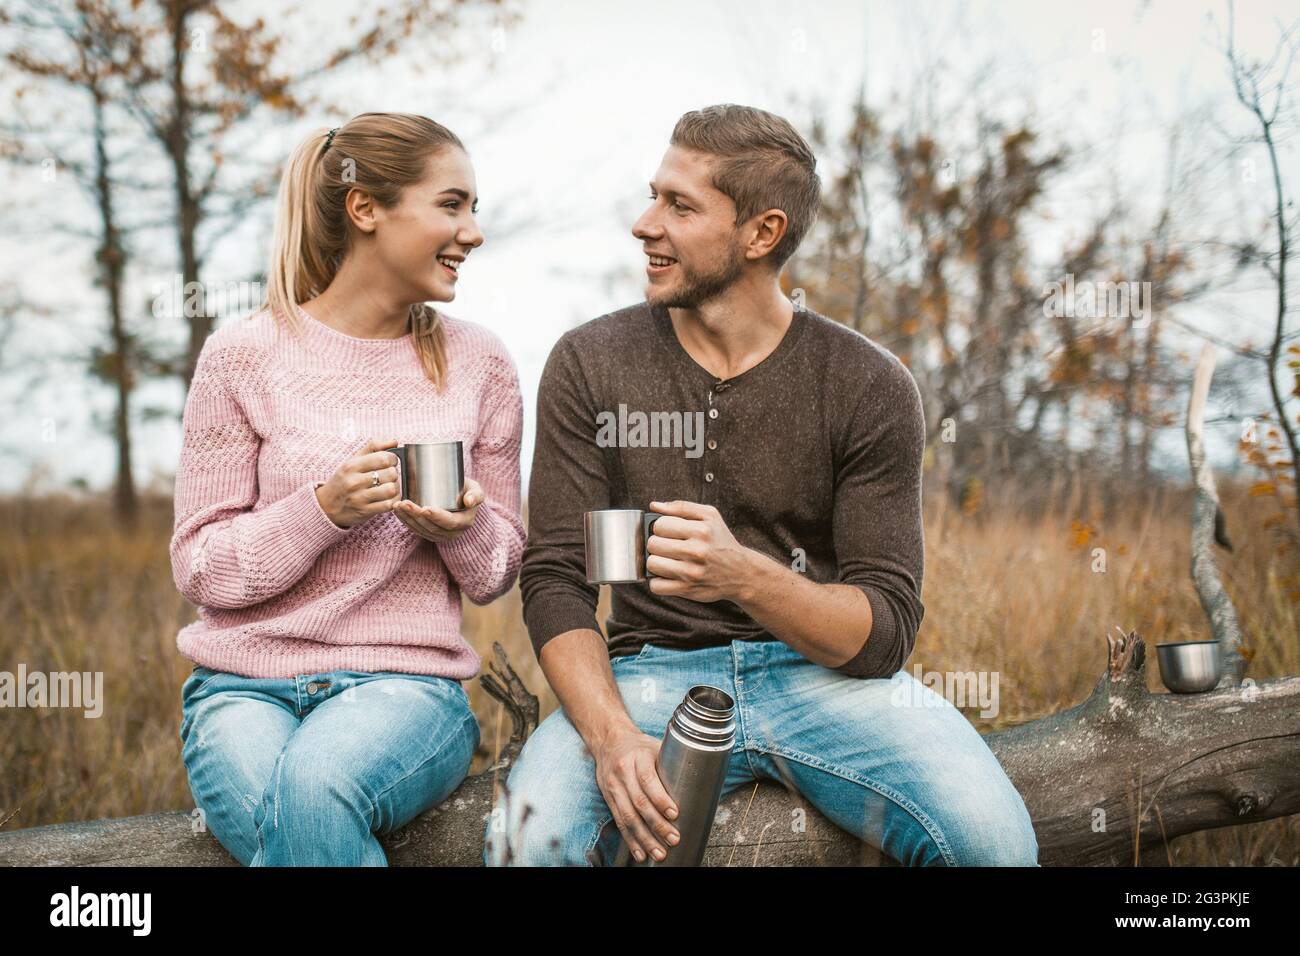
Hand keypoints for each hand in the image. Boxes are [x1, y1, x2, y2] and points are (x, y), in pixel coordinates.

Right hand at [314, 438, 402, 528]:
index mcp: (352, 466)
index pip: (384, 458)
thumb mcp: (352, 461)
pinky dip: (393, 501)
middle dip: (394, 474)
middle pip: (390, 473)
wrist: (326, 506)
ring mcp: (359, 498)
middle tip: (389, 476)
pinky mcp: (364, 512)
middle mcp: (354, 481)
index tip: (390, 462)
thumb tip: (395, 442)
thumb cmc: (343, 480)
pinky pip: (388, 505)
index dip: (392, 459)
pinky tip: (388, 498)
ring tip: (389, 487)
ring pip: (391, 489)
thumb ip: (373, 448)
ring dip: (395, 488)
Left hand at [392, 477, 483, 543]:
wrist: (461, 500)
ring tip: (398, 505)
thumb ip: (476, 494)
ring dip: (408, 518)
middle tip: (405, 503)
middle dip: (416, 516)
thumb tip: (469, 501)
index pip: (449, 522)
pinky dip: (404, 520)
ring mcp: (439, 535)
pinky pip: (415, 530)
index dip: (437, 517)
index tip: (425, 507)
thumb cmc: (467, 491)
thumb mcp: (475, 490)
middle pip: (431, 527)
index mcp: (464, 522)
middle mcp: (452, 533)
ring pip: (421, 530)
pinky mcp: (428, 534)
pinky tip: (397, 511)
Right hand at [591, 726, 679, 862]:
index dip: (661, 799)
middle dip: (657, 824)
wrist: (609, 741)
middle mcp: (623, 771)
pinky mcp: (608, 798)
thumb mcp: (655, 746)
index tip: (675, 814)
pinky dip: (630, 839)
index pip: (648, 779)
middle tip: (673, 839)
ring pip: (627, 816)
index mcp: (638, 756)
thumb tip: (704, 778)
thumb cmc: (641, 746)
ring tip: (659, 853)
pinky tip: (640, 852)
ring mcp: (613, 786)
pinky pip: (619, 821)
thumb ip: (673, 761)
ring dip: (644, 838)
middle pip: (639, 802)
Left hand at [645, 499, 755, 602]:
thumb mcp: (710, 516)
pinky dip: (657, 581)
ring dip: (656, 562)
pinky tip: (668, 575)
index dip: (661, 527)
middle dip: (657, 544)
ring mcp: (691, 572)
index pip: (659, 525)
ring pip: (651, 564)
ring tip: (667, 560)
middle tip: (668, 546)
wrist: (741, 573)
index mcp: (701, 530)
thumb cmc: (720, 541)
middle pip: (653, 544)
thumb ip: (681, 507)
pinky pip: (656, 586)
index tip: (669, 532)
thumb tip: (654, 505)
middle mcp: (697, 551)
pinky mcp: (687, 590)